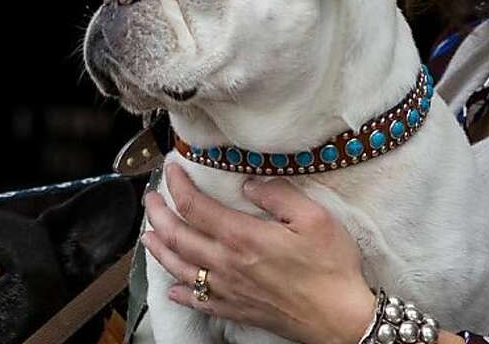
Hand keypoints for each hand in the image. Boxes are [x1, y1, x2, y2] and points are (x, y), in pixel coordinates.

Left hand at [142, 166, 376, 343]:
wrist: (341, 318)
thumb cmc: (331, 266)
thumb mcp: (313, 217)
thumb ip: (278, 194)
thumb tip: (248, 183)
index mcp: (243, 237)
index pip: (195, 207)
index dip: (177, 185)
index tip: (171, 169)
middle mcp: (227, 264)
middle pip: (178, 237)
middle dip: (158, 214)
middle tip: (149, 199)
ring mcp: (229, 290)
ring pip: (180, 269)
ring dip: (159, 250)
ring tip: (147, 236)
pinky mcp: (237, 310)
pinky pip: (198, 302)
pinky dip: (180, 293)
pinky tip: (172, 288)